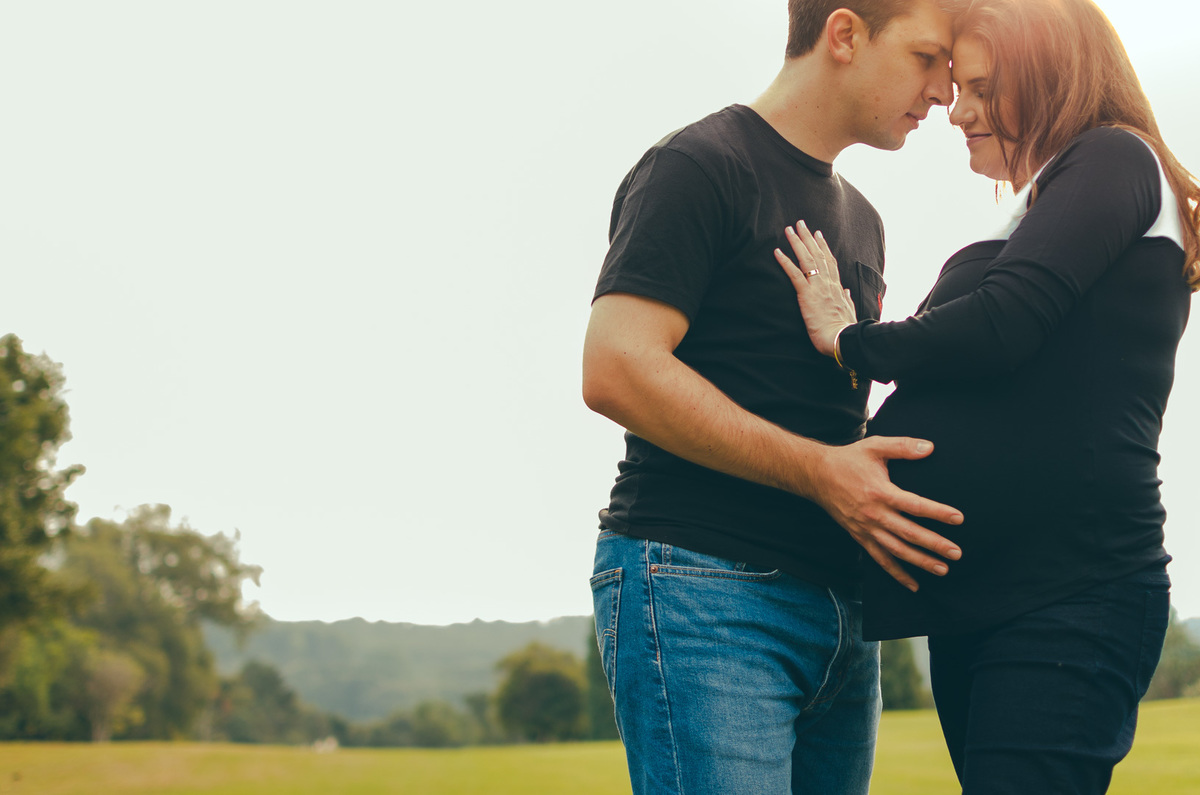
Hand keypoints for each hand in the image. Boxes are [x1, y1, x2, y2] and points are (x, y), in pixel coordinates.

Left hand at [774, 221, 857, 356]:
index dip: (823, 246)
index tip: (818, 234)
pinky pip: (794, 274)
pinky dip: (785, 262)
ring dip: (796, 243)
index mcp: (837, 287)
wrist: (842, 338)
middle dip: (808, 237)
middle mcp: (828, 283)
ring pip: (806, 259)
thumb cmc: (844, 329)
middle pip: (817, 254)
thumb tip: (847, 292)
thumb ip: (846, 299)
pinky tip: (777, 252)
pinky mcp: (807, 295)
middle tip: (800, 223)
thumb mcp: (848, 311)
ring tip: (788, 230)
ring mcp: (817, 287)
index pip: (829, 261)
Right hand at [808, 436, 963, 591]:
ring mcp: (866, 528)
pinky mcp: (859, 537)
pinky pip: (880, 559)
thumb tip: (930, 447)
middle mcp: (874, 514)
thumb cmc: (849, 459)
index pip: (915, 505)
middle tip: (956, 553)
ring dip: (920, 562)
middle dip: (934, 544)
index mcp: (880, 492)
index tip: (958, 519)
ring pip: (896, 550)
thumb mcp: (875, 446)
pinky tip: (913, 584)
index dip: (938, 512)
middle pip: (909, 533)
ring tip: (942, 569)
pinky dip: (896, 573)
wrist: (817, 476)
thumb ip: (903, 446)